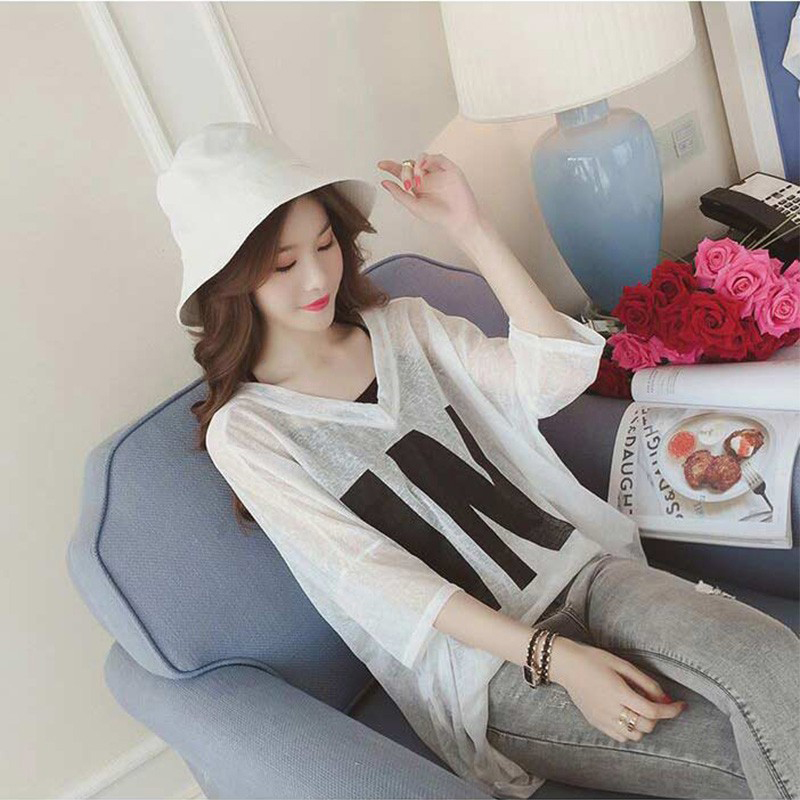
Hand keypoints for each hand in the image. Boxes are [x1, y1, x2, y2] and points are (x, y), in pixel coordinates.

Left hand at [377, 152, 483, 241]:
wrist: (457, 219)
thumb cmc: (438, 216)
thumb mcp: (413, 206)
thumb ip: (399, 194)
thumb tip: (385, 183)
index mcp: (417, 187)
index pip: (402, 173)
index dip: (391, 167)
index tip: (381, 165)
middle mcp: (427, 179)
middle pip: (410, 165)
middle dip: (405, 171)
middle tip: (408, 184)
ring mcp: (438, 173)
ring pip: (422, 159)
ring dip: (416, 165)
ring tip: (417, 179)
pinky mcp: (449, 170)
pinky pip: (438, 158)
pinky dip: (429, 159)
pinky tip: (424, 166)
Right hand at [552, 638, 687, 742]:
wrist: (566, 665)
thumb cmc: (593, 659)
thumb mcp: (621, 663)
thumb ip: (644, 681)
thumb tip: (664, 697)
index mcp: (618, 692)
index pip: (652, 710)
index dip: (671, 710)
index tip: (680, 705)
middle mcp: (610, 709)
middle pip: (646, 725)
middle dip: (657, 716)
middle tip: (655, 701)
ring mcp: (602, 719)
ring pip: (635, 735)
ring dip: (644, 725)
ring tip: (639, 708)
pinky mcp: (596, 723)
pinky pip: (620, 737)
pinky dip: (630, 731)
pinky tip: (626, 715)